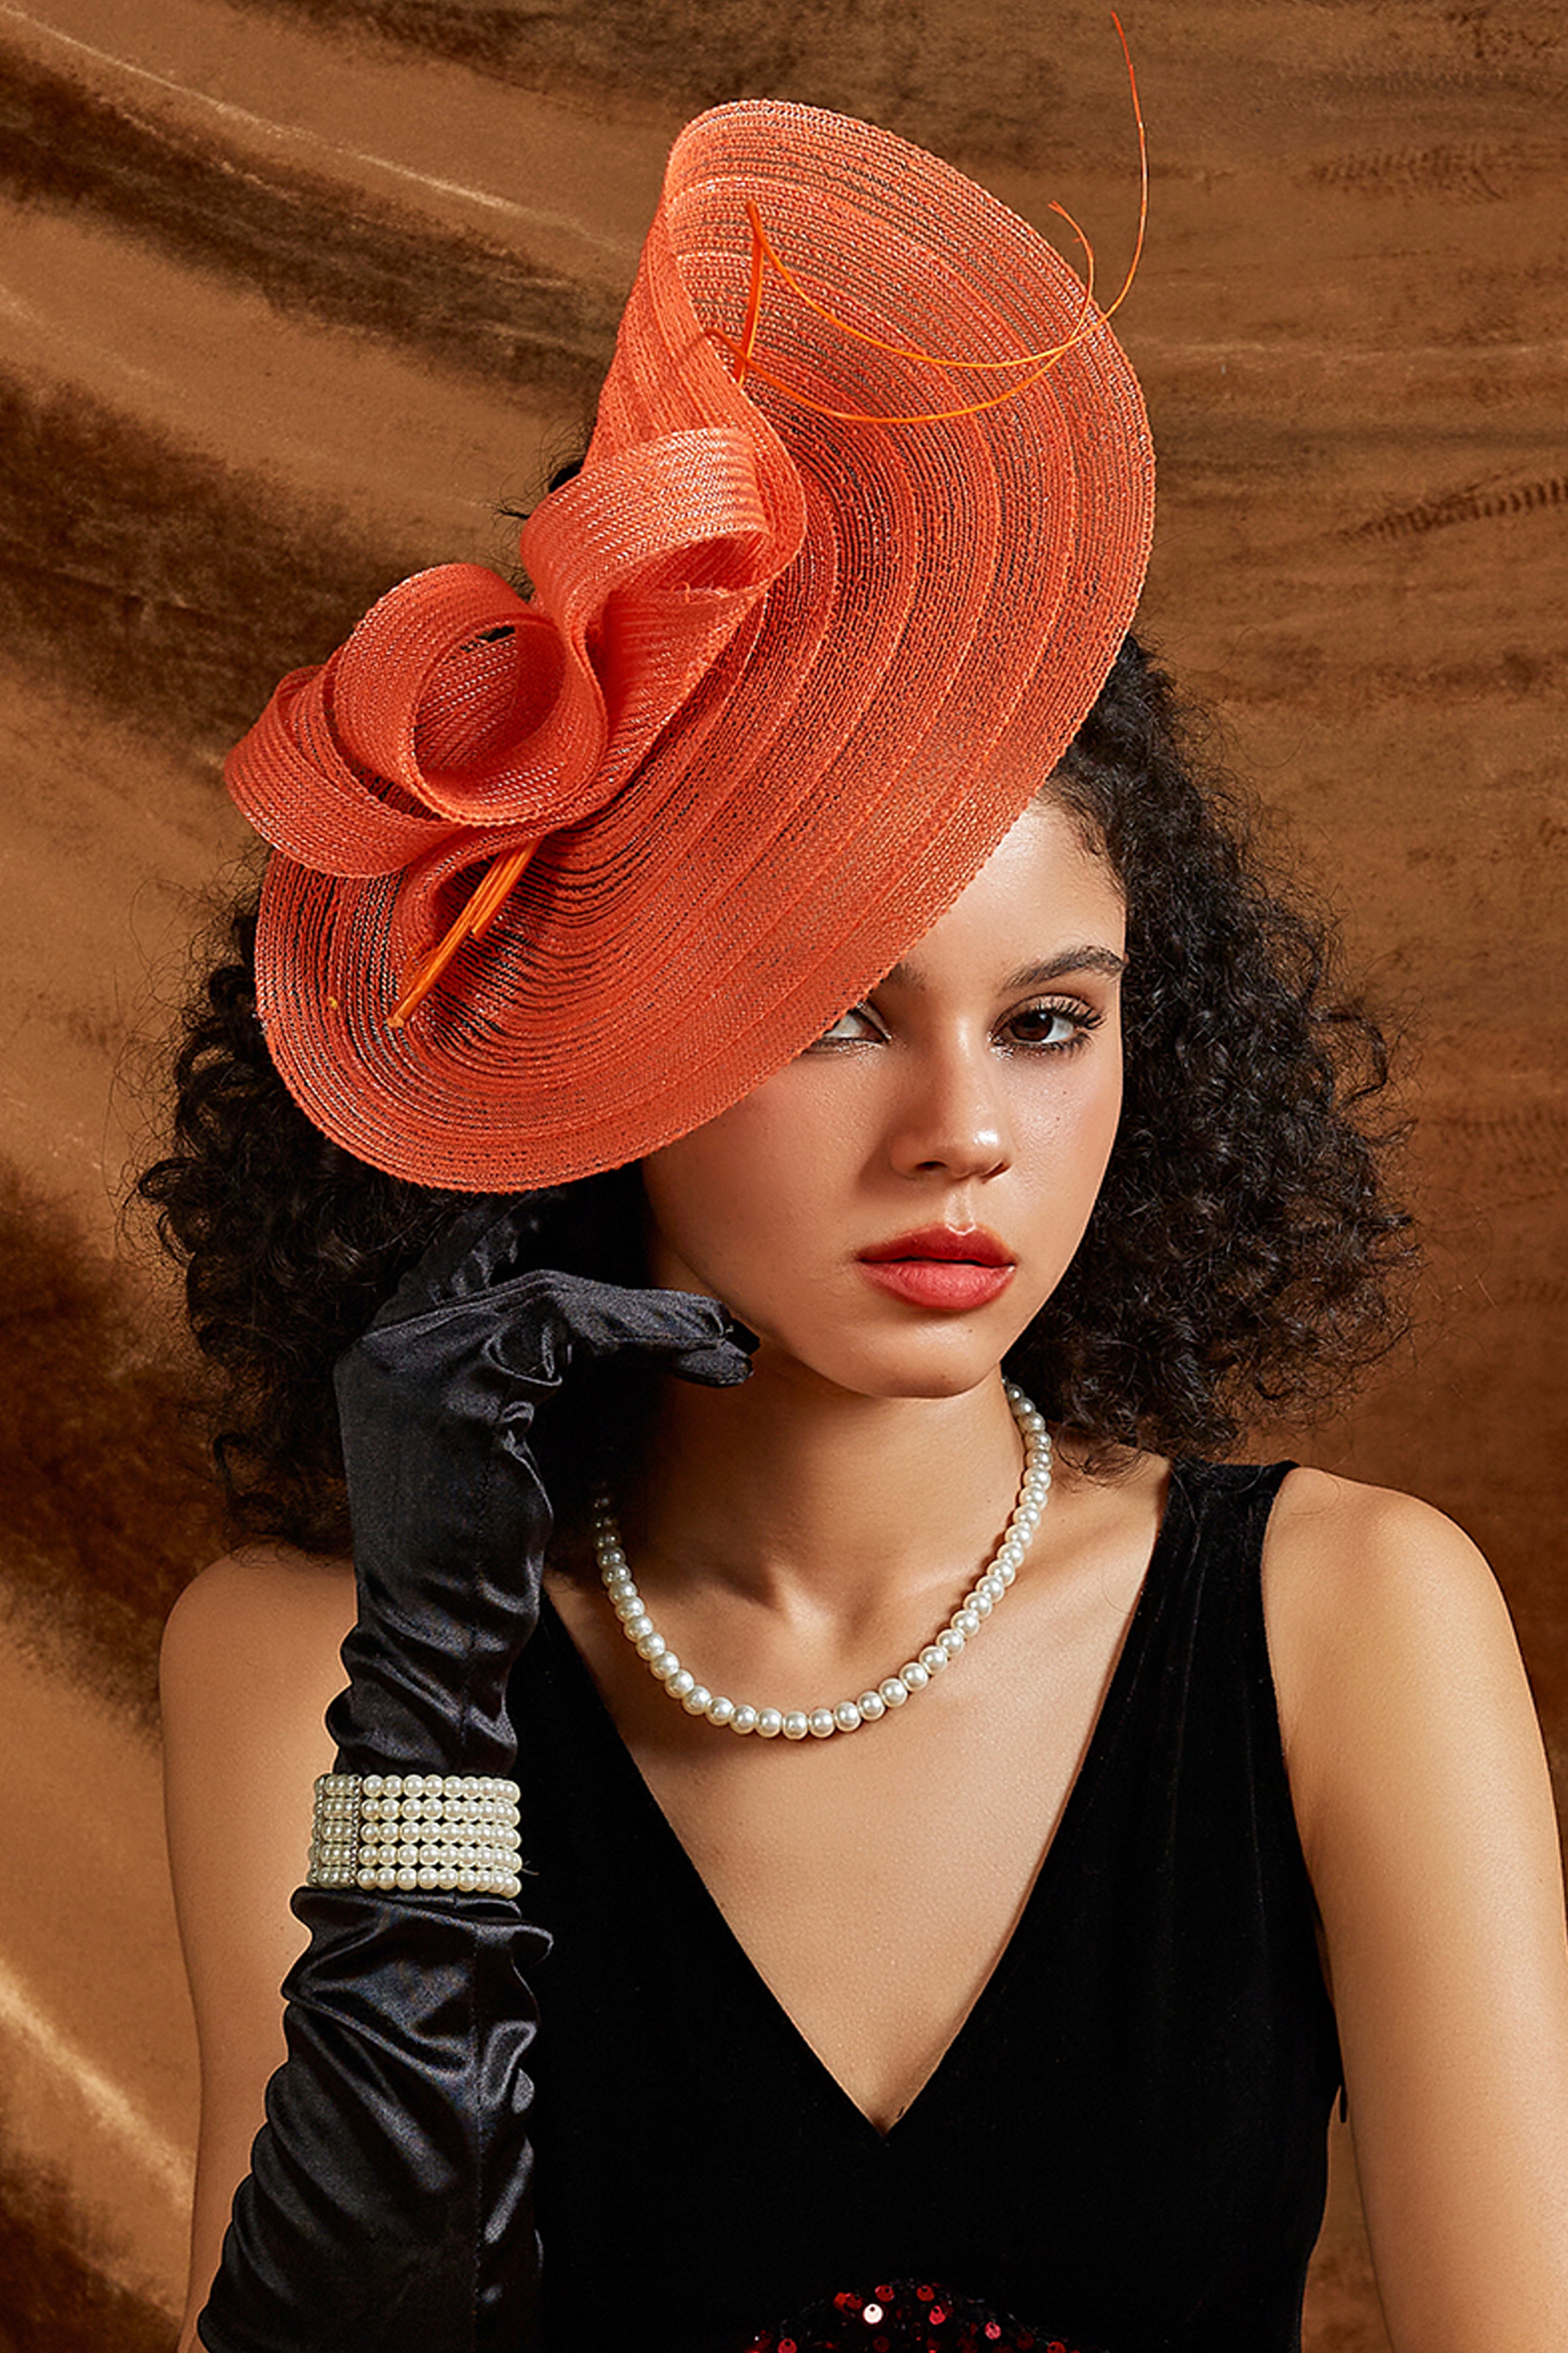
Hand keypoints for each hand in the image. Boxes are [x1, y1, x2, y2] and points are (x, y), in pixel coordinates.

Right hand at [327, 1196, 753, 1777]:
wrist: (442, 1643)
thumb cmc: (496, 1542)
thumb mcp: (524, 1424)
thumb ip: (553, 1350)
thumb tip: (628, 1275)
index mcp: (390, 1345)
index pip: (474, 1242)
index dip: (551, 1217)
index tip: (629, 1209)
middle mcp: (386, 1340)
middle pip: (501, 1241)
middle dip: (593, 1226)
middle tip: (679, 1222)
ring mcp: (410, 1361)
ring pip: (550, 1285)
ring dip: (648, 1302)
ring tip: (719, 1327)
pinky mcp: (458, 1392)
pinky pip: (566, 1323)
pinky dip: (647, 1329)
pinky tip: (708, 1352)